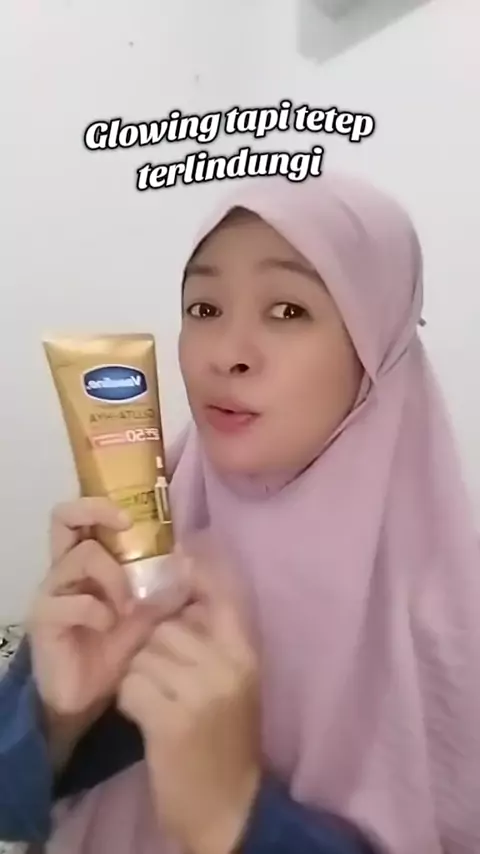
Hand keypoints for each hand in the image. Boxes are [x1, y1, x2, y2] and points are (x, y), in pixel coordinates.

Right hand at [27, 498, 162, 763]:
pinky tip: (110, 626)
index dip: (103, 504)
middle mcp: (64, 567)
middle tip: (125, 525)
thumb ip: (165, 585)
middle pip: (63, 517)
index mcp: (87, 559)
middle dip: (96, 511)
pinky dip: (98, 610)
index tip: (132, 516)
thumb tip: (190, 557)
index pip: (82, 515)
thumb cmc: (116, 646)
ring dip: (115, 576)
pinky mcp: (44, 619)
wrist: (87, 695)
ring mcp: (51, 591)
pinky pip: (72, 602)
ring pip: (82, 557)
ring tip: (129, 605)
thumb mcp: (148, 611)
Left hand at [118, 560, 260, 853]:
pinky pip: (131, 686)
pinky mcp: (171, 721)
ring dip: (139, 675)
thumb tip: (187, 583)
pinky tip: (146, 718)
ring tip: (155, 698)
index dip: (199, 569)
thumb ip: (215, 637)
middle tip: (162, 675)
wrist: (229, 806)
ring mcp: (200, 693)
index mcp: (245, 653)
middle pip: (167, 626)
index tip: (183, 549)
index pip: (223, 594)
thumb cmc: (228, 738)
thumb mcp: (235, 681)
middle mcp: (227, 665)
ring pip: (144, 654)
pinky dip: (130, 701)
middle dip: (153, 646)